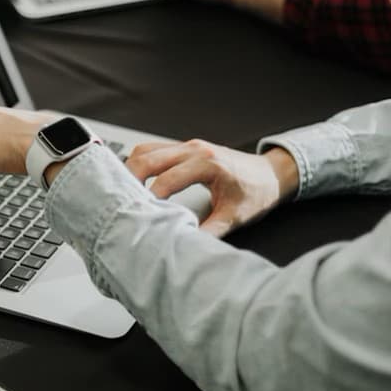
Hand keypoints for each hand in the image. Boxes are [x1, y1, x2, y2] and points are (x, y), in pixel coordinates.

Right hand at [125, 139, 298, 237]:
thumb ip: (209, 231)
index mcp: (207, 163)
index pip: (166, 179)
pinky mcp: (185, 149)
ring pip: (146, 149)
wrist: (271, 174)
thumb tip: (185, 244)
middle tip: (118, 201)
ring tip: (123, 192)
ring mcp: (188, 146)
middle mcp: (194, 149)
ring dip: (131, 168)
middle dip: (129, 178)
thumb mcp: (235, 216)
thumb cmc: (257, 191)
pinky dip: (140, 163)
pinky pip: (154, 149)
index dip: (149, 198)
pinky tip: (134, 181)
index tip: (139, 215)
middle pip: (148, 157)